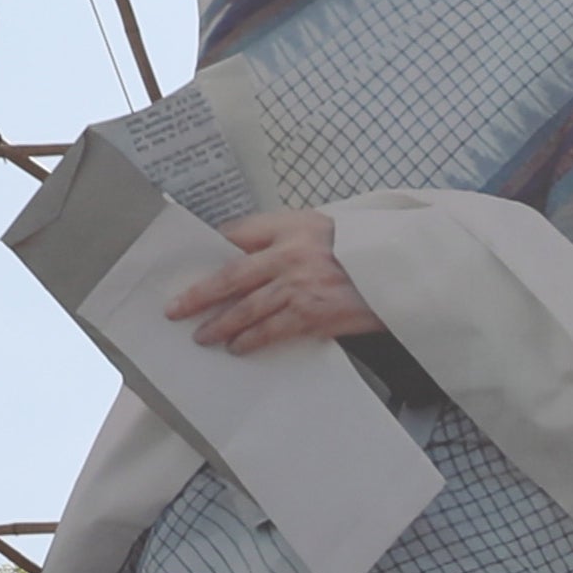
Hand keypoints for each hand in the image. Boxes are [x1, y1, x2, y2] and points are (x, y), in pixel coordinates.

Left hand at [177, 212, 382, 353]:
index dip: (209, 247)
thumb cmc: (357, 248)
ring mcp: (300, 286)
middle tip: (174, 310)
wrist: (398, 269)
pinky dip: (252, 340)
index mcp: (289, 226)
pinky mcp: (313, 314)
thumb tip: (240, 251)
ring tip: (202, 336)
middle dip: (199, 294)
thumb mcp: (318, 226)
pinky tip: (238, 347)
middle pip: (231, 275)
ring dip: (220, 324)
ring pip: (247, 308)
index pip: (237, 232)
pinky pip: (273, 331)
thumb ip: (281, 236)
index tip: (186, 262)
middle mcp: (289, 253)